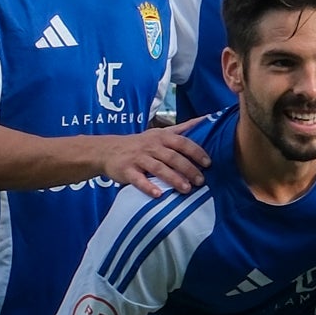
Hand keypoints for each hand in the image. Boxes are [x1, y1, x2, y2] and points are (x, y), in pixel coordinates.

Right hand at [92, 119, 210, 197]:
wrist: (107, 150)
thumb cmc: (140, 143)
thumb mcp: (159, 133)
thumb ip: (182, 129)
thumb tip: (205, 119)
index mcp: (162, 137)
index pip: (182, 142)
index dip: (196, 152)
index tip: (208, 163)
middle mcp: (151, 146)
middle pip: (173, 157)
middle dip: (188, 169)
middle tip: (201, 181)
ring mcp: (138, 158)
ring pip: (158, 168)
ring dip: (174, 179)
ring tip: (187, 189)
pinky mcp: (127, 170)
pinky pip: (139, 180)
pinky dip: (148, 187)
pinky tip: (158, 195)